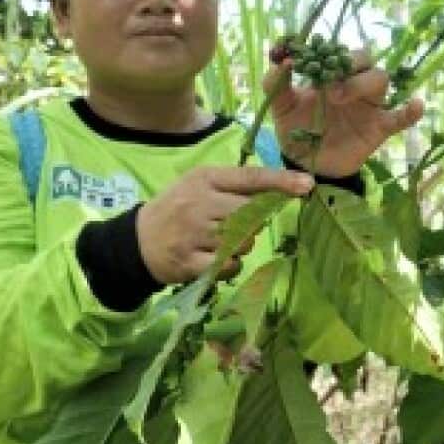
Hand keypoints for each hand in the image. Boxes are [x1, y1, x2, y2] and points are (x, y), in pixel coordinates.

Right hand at [137, 166, 313, 284]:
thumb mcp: (201, 186)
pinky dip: (230, 265)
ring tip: (221, 242)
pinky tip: (216, 260)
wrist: (136, 242)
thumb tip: (281, 190)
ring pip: (243, 241)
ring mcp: (192, 234)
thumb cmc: (178, 209)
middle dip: (253, 223)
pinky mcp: (189, 262)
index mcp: (204, 179)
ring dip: (242, 245)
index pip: (250, 178)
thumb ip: (236, 186)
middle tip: (237, 225)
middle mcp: (198, 203)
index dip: (280, 182)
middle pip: (250, 214)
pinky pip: (229, 265)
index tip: (307, 185)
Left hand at [266, 50, 424, 177]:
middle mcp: (352, 85)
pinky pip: (400, 117)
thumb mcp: (280, 108)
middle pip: (365, 59)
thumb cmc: (296, 131)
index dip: (328, 53)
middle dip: (348, 66)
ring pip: (380, 79)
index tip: (311, 65)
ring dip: (362, 83)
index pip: (339, 52)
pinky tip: (416, 105)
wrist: (305, 165)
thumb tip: (282, 60)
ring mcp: (368, 106)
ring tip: (339, 98)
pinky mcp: (379, 128)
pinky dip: (410, 111)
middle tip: (327, 86)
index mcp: (331, 75)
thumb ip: (276, 84)